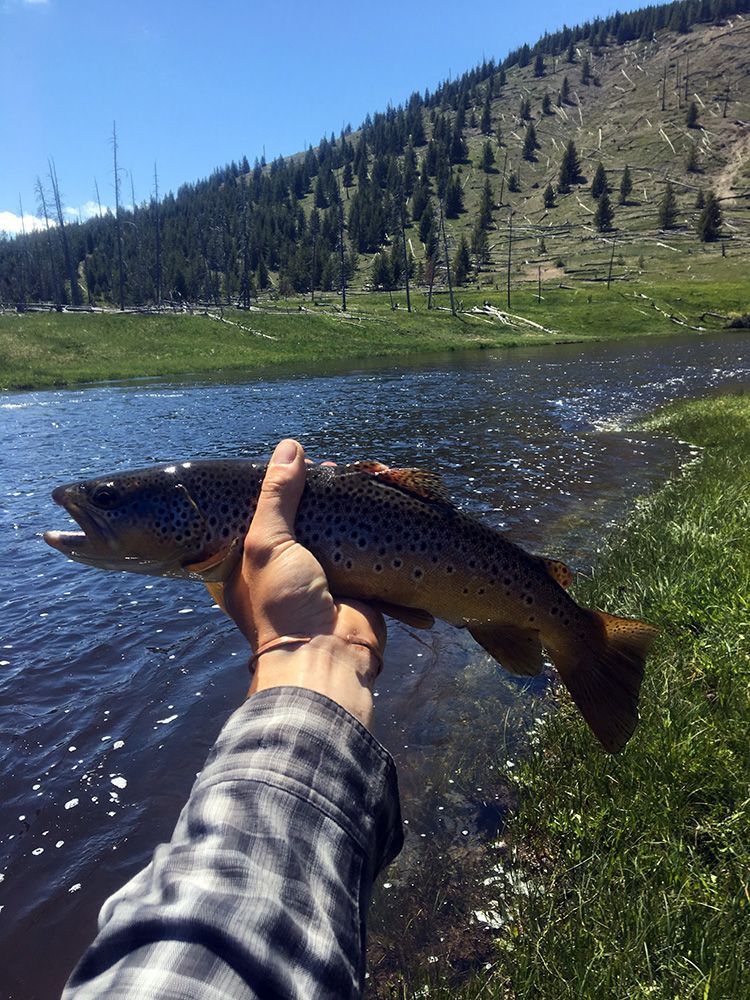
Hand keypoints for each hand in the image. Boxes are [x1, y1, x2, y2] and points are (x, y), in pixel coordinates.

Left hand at [223, 439, 385, 728]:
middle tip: (337, 472)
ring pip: (338, 534)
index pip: (260, 514)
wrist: (326, 659)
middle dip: (323, 496)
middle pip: (303, 521)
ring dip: (354, 511)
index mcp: (246, 565)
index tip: (301, 465)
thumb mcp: (267, 543)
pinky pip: (368, 555)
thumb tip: (290, 447)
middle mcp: (282, 572)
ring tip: (365, 482)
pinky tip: (388, 508)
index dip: (279, 488)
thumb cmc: (282, 604)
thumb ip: (277, 494)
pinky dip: (380, 537)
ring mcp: (320, 580)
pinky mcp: (355, 587)